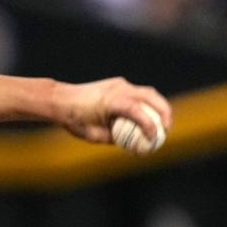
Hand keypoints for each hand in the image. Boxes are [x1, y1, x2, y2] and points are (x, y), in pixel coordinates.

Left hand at [51, 77, 172, 143]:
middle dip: (164, 113)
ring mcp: (119, 84)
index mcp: (111, 100)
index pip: (138, 111)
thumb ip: (115, 138)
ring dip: (159, 106)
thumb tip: (132, 143)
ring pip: (148, 92)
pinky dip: (147, 103)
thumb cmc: (74, 120)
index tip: (154, 138)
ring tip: (162, 124)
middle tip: (166, 130)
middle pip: (151, 97)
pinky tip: (149, 117)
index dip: (150, 125)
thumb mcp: (94, 135)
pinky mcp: (118, 84)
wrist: (60, 100)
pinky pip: (138, 93)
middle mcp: (118, 88)